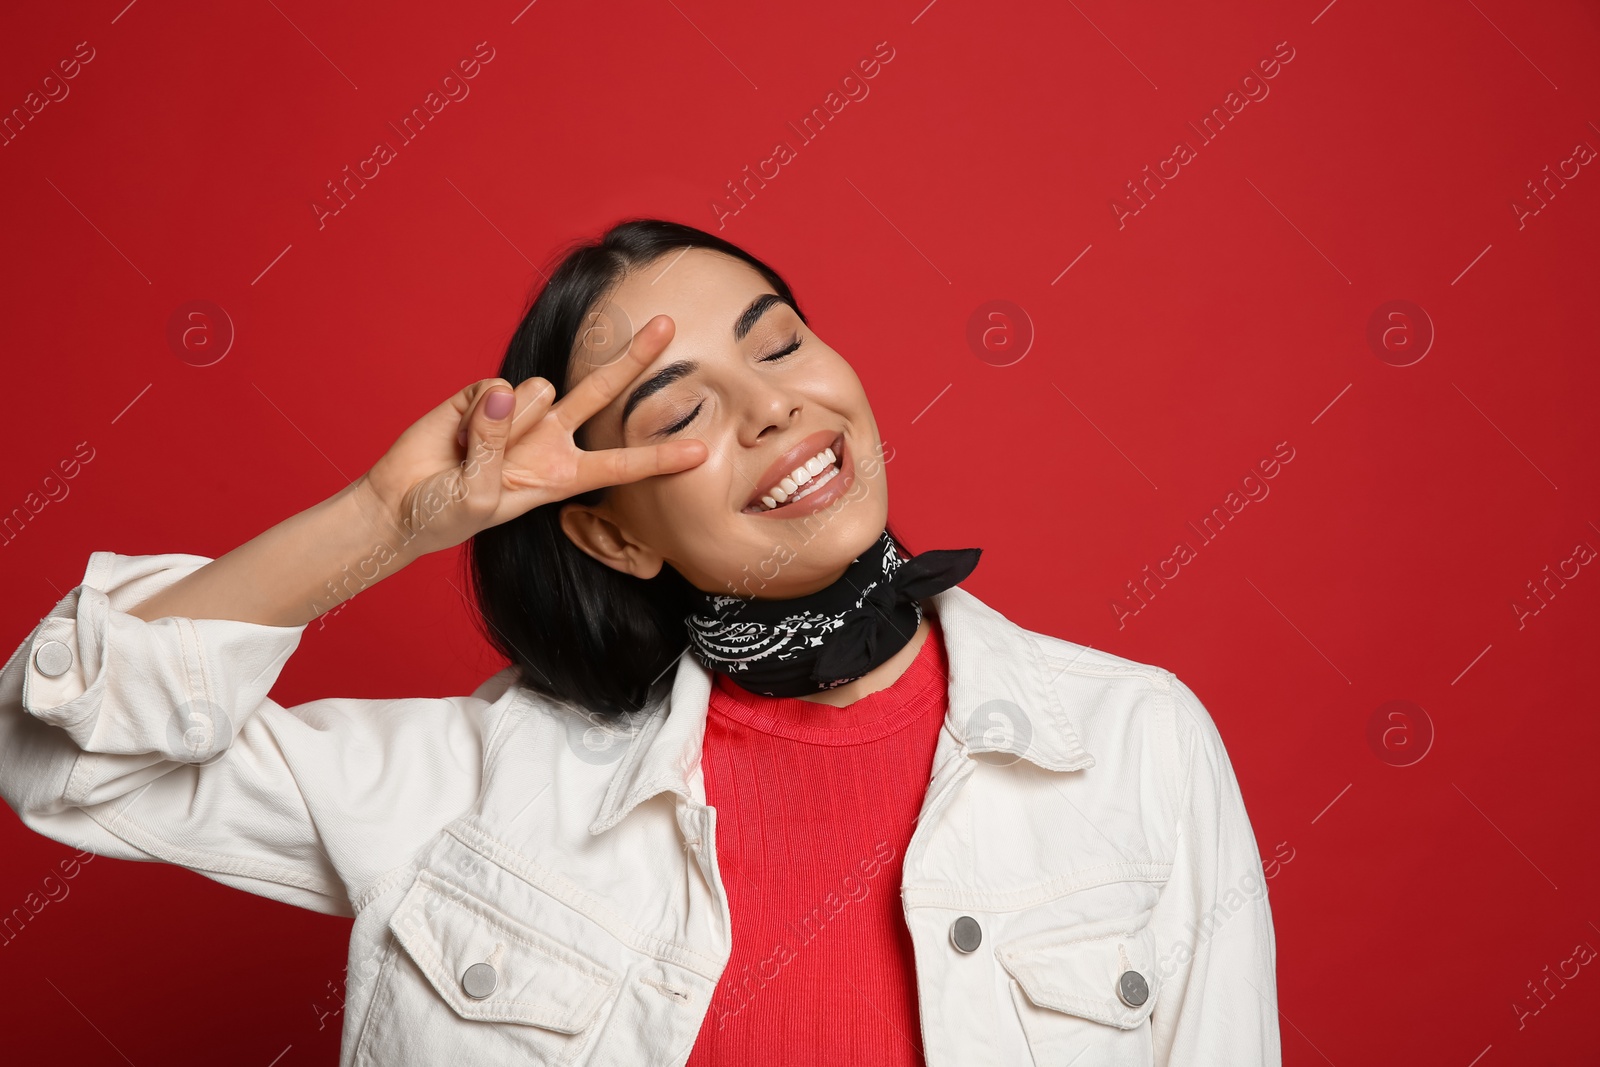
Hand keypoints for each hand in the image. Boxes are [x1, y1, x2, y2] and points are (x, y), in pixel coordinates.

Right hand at [355, 315, 705, 559]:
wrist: (399, 501)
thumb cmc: (446, 513)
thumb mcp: (479, 498)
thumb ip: (497, 447)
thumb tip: (507, 392)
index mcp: (560, 476)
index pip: (620, 465)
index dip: (658, 458)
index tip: (699, 452)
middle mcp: (549, 438)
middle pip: (601, 392)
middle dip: (634, 357)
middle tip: (668, 323)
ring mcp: (518, 413)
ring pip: (536, 392)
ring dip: (504, 424)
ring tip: (472, 453)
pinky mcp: (484, 394)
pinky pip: (494, 388)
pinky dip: (473, 413)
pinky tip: (457, 435)